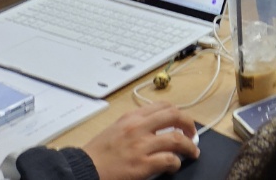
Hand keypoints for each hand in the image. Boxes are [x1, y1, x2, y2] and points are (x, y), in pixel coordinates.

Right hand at [81, 105, 198, 179]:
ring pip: (176, 139)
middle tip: (193, 133)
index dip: (178, 113)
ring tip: (192, 151)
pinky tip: (175, 166)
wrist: (83, 169)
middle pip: (174, 116)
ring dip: (189, 146)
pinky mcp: (142, 164)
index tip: (182, 121)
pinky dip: (176, 162)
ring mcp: (141, 145)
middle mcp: (138, 127)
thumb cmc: (97, 153)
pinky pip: (168, 160)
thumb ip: (135, 125)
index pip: (163, 106)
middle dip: (189, 124)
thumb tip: (156, 128)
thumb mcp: (116, 129)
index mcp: (132, 117)